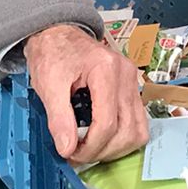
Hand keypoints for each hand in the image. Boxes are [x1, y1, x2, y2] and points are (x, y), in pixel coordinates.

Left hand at [26, 23, 147, 168]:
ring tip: (91, 148)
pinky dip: (123, 138)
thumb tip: (67, 149)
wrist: (58, 34)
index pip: (107, 122)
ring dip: (116, 148)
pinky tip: (102, 139)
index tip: (69, 154)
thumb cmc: (52, 54)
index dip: (90, 147)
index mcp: (106, 69)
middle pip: (127, 131)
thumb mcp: (48, 84)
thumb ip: (58, 118)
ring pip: (139, 131)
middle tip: (78, 154)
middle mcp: (126, 75)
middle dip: (103, 151)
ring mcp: (133, 82)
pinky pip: (138, 123)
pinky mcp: (132, 89)